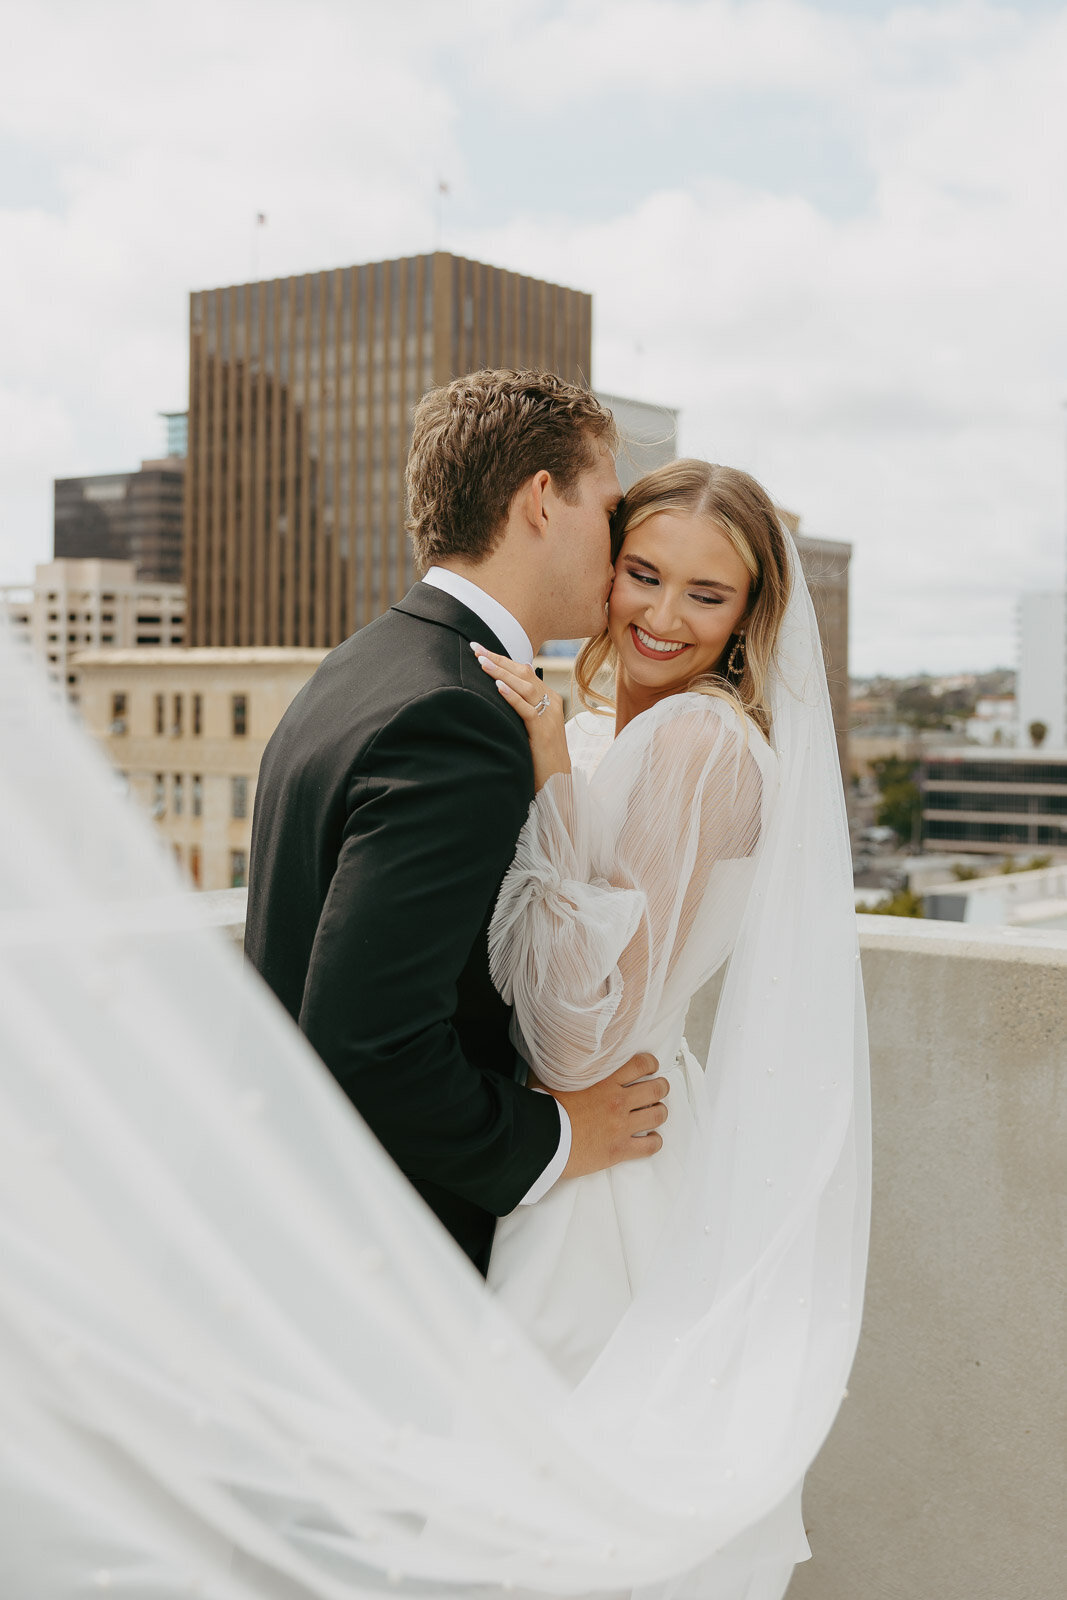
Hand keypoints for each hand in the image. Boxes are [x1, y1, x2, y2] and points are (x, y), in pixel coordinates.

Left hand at [472, 644, 569, 790]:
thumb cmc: (541, 757)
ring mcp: (548, 717)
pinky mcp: (543, 732)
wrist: (558, 783)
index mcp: (549, 699)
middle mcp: (551, 703)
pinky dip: (512, 697)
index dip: (502, 659)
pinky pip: (527, 710)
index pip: (524, 672)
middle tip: (476, 647)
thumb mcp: (532, 727)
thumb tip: (503, 690)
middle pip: (523, 674)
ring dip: (501, 673)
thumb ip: (522, 708)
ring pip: (524, 687)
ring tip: (482, 662)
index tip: (480, 650)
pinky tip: (498, 687)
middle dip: (498, 659)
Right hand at [551, 1054, 668, 1177]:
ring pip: (657, 1115)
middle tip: (658, 1088)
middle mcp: (617, 1101)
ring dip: (660, 1112)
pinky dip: (654, 1141)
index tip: (650, 1066)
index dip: (650, 1064)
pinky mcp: (619, 1150)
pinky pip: (650, 1146)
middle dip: (660, 1087)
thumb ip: (563, 1064)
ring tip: (656, 1112)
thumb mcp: (552, 1076)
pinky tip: (650, 1139)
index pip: (640, 1065)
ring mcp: (620, 1126)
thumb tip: (556, 1049)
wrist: (541, 1138)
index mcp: (605, 1080)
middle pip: (655, 1089)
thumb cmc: (543, 1107)